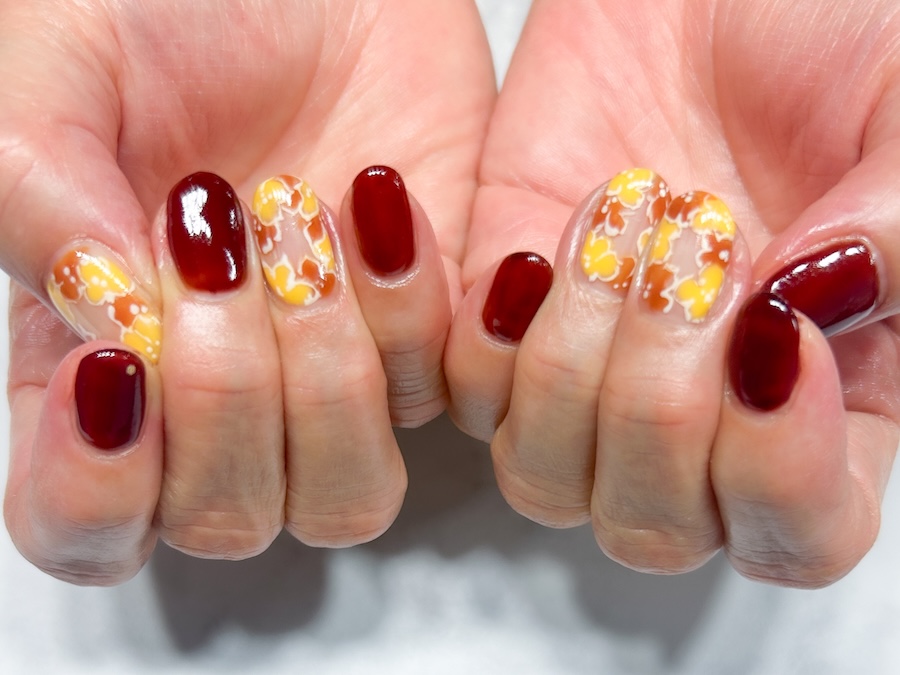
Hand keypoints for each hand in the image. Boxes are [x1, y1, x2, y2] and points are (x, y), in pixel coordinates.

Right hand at [1, 0, 493, 583]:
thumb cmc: (167, 13)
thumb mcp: (53, 72)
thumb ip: (33, 197)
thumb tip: (103, 317)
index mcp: (103, 362)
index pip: (88, 522)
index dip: (95, 491)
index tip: (112, 367)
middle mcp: (221, 394)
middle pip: (232, 519)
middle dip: (228, 395)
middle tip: (211, 243)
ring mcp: (331, 376)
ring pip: (352, 493)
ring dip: (328, 371)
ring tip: (297, 216)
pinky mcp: (426, 334)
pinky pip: (439, 389)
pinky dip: (411, 304)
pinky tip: (376, 196)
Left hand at [446, 0, 899, 586]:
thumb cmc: (825, 34)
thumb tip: (826, 307)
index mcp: (828, 395)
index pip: (798, 531)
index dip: (780, 477)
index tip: (771, 335)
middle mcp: (701, 406)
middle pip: (649, 525)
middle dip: (658, 404)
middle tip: (696, 249)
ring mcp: (591, 367)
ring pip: (541, 475)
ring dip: (569, 364)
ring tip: (623, 218)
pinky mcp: (502, 312)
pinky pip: (464, 390)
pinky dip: (488, 334)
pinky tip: (533, 248)